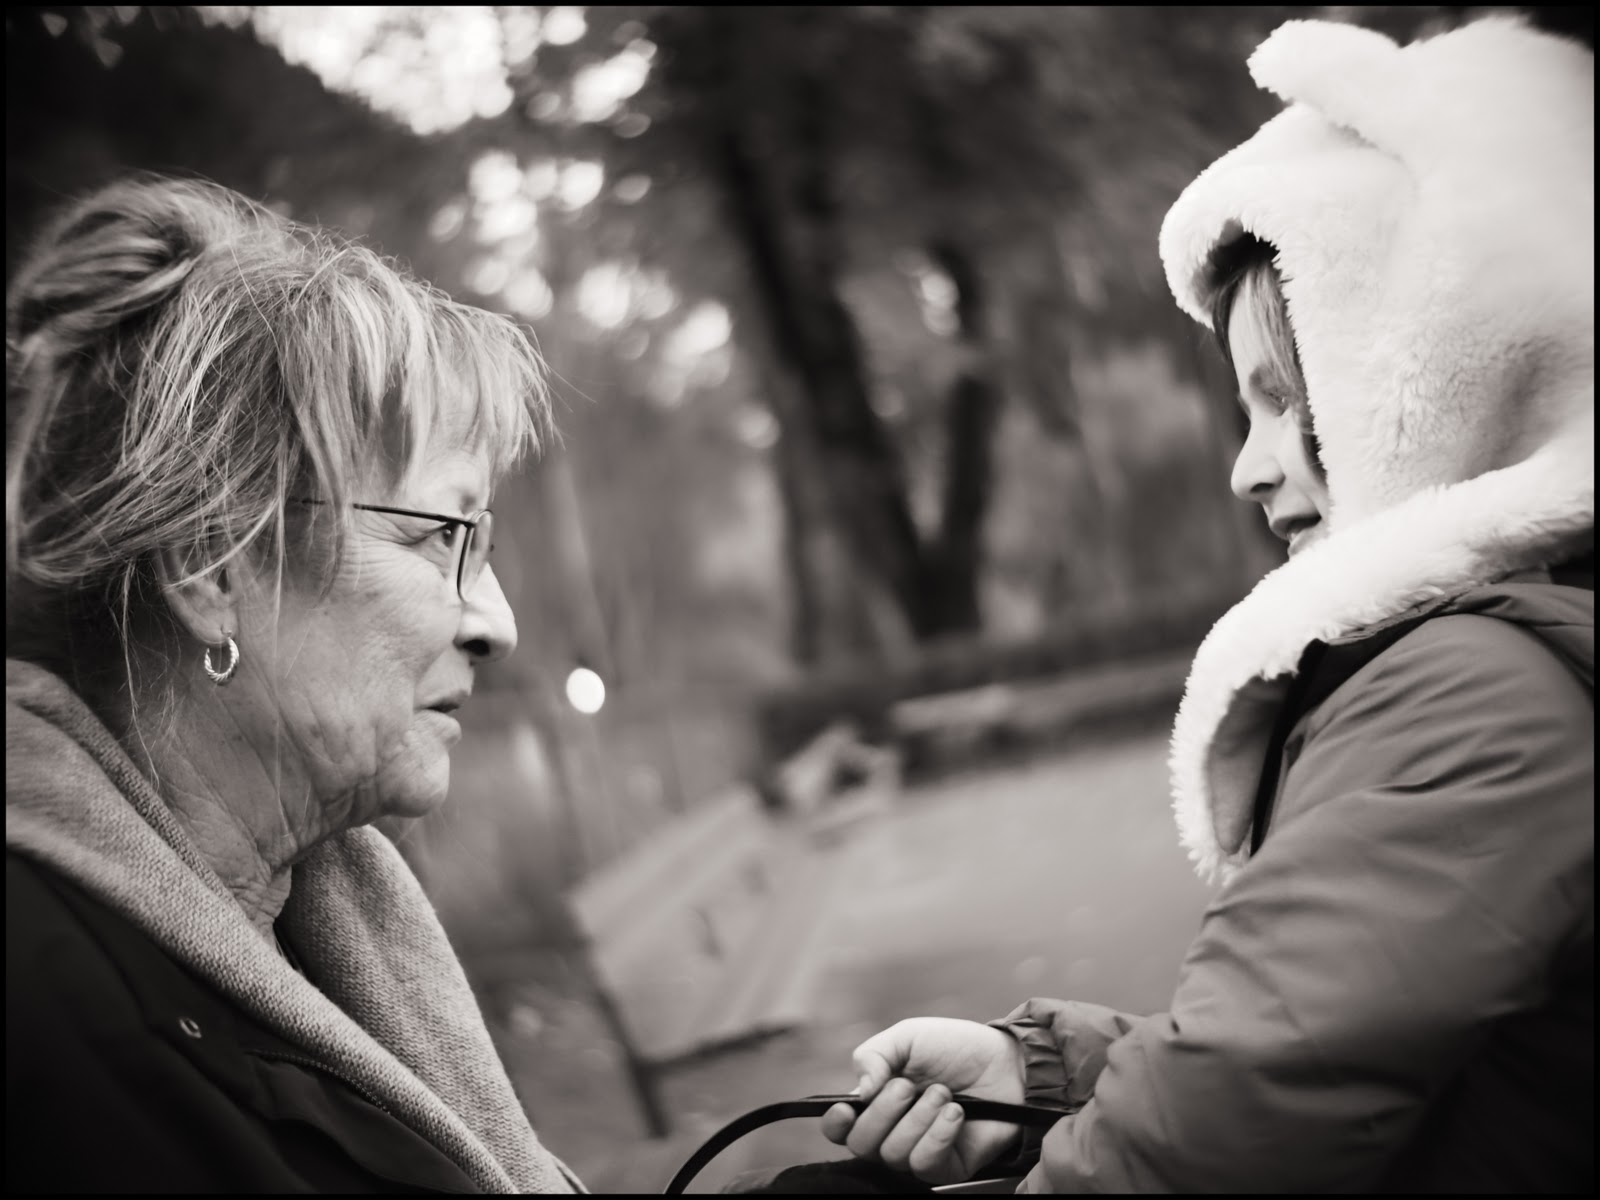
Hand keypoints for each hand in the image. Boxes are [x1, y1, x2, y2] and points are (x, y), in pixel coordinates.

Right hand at [820, 1017, 1025, 1184]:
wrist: (1006, 1061)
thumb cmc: (957, 1047)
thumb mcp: (909, 1036)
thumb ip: (873, 1055)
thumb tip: (859, 1092)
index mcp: (877, 1100)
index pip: (842, 1128)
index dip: (836, 1124)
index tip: (846, 1108)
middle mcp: (893, 1130)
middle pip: (861, 1145)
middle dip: (883, 1114)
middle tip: (909, 1086)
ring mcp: (919, 1150)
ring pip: (894, 1155)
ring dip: (917, 1120)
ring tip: (943, 1094)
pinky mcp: (947, 1166)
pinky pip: (925, 1165)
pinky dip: (938, 1135)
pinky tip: (955, 1112)